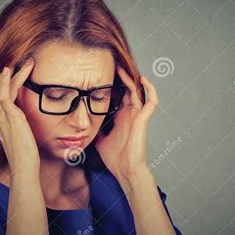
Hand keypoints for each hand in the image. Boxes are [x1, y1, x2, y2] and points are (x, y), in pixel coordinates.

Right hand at [0, 59, 39, 171]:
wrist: (24, 166)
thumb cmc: (25, 154)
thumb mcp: (21, 135)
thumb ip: (20, 124)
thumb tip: (25, 118)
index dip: (1, 83)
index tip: (13, 73)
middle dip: (6, 75)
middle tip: (20, 63)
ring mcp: (2, 116)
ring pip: (0, 87)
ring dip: (11, 73)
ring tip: (25, 62)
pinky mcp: (10, 117)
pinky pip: (3, 94)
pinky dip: (5, 80)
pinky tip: (9, 70)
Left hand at [94, 66, 158, 186]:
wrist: (125, 170)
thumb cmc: (115, 158)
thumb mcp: (99, 140)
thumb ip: (96, 130)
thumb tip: (84, 126)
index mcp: (121, 117)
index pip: (118, 95)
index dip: (112, 84)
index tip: (101, 74)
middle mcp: (130, 114)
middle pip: (127, 89)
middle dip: (120, 77)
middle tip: (110, 63)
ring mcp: (137, 116)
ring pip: (137, 91)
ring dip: (131, 79)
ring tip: (121, 66)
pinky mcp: (143, 119)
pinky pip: (151, 101)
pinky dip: (150, 90)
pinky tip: (143, 79)